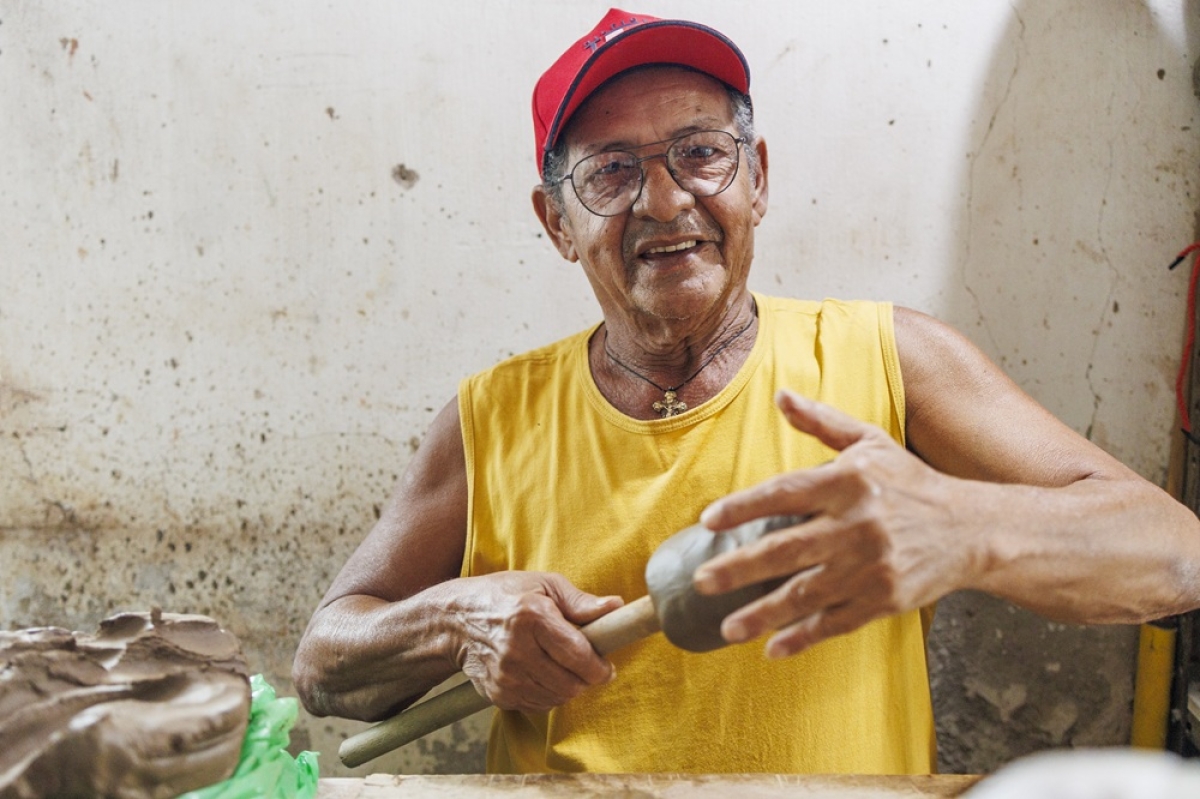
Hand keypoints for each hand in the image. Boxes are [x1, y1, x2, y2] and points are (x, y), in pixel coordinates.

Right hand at [454, 571, 623, 712]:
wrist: (456, 620)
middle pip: (571, 683)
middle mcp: (517, 649)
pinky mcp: (498, 694)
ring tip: (563, 667)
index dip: (600, 667)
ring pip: (557, 698)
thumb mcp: (544, 585)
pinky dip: (549, 694)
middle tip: (587, 666)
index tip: (606, 666)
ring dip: (569, 687)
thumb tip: (615, 607)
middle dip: (587, 679)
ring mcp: (506, 676)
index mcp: (531, 617)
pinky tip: (543, 674)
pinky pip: (538, 705)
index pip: (578, 655)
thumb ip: (580, 602)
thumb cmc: (505, 596)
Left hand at [693, 389, 973, 658]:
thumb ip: (821, 422)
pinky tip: (772, 648)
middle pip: (786, 550)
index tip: (708, 521)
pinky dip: (802, 638)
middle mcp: (857, 526)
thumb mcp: (870, 441)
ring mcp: (870, 568)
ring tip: (726, 626)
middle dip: (739, 569)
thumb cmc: (910, 482)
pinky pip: (834, 623)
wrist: (970, 529)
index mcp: (849, 483)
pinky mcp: (883, 601)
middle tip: (702, 581)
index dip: (743, 507)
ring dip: (762, 614)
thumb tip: (780, 396)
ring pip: (804, 595)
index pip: (784, 494)